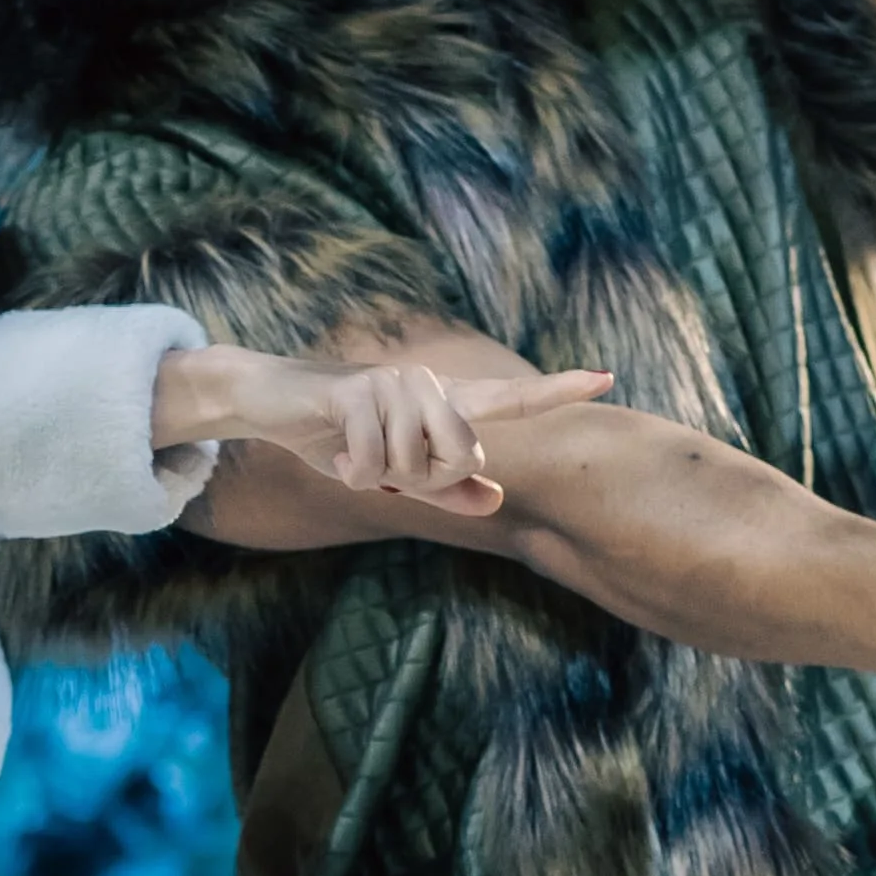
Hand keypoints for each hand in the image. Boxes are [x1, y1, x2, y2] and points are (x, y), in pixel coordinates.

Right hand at [161, 340, 611, 514]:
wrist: (269, 403)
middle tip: (378, 468)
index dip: (556, 391)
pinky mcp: (359, 389)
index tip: (606, 378)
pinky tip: (330, 450)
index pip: (509, 400)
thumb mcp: (392, 473)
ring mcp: (396, 381)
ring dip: (374, 476)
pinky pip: (373, 463)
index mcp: (442, 403)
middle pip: (459, 458)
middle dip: (417, 481)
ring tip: (349, 453)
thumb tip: (497, 497)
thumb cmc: (335, 436)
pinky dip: (349, 473)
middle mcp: (428, 384)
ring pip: (414, 464)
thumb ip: (444, 488)